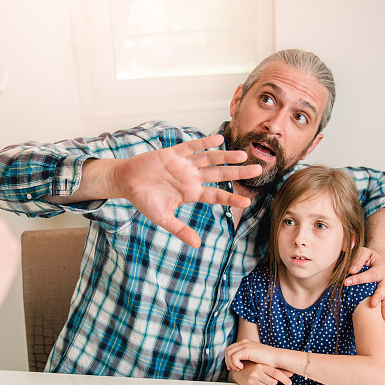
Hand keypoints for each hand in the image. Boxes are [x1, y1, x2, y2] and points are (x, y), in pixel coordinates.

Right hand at [110, 134, 262, 246]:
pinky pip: (192, 147)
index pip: (216, 196)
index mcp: (191, 193)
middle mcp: (191, 177)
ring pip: (210, 159)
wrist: (126, 181)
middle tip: (258, 169)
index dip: (231, 198)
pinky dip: (205, 142)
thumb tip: (197, 245)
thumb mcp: (162, 218)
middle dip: (238, 172)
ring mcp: (184, 164)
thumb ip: (180, 230)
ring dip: (226, 156)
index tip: (247, 202)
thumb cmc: (144, 200)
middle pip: (220, 174)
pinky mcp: (173, 153)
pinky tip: (219, 139)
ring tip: (242, 155)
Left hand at [225, 340, 292, 384]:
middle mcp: (244, 342)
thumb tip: (238, 362)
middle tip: (232, 369)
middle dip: (227, 361)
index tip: (231, 367)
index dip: (228, 358)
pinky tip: (241, 367)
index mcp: (245, 343)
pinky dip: (235, 363)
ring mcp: (245, 345)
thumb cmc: (267, 360)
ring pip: (229, 353)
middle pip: (227, 350)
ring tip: (238, 369)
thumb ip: (246, 356)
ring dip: (231, 363)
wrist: (276, 358)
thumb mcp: (254, 356)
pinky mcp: (247, 350)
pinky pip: (234, 357)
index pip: (230, 348)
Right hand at [230, 362, 292, 384]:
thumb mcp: (263, 364)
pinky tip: (260, 382)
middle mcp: (255, 373)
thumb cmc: (252, 365)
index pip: (276, 373)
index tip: (289, 382)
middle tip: (270, 377)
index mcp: (260, 365)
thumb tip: (291, 373)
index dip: (284, 378)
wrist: (237, 369)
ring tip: (264, 379)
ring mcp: (252, 380)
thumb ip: (277, 368)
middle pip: (273, 382)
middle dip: (274, 381)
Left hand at [345, 247, 384, 319]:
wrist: (377, 259)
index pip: (369, 274)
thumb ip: (358, 259)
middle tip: (372, 304)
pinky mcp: (384, 292)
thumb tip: (352, 270)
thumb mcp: (363, 252)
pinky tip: (384, 318)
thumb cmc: (367, 256)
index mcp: (380, 267)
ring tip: (384, 316)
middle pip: (383, 288)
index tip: (346, 282)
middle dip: (378, 296)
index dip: (358, 279)